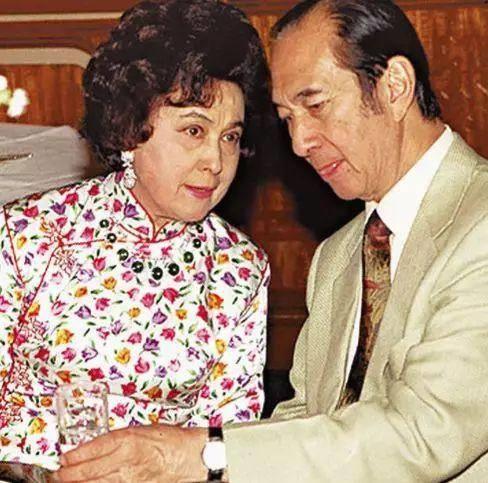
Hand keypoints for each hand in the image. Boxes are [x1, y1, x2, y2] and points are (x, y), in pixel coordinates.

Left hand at [53, 424, 206, 481]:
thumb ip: (119, 438)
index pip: (92, 449)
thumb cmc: (169, 440)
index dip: (74, 455)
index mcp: (128, 440)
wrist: (189, 457)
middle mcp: (125, 461)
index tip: (64, 457)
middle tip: (57, 473)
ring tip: (66, 481)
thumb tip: (97, 446)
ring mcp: (129, 479)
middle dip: (68, 474)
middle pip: (88, 471)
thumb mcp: (141, 430)